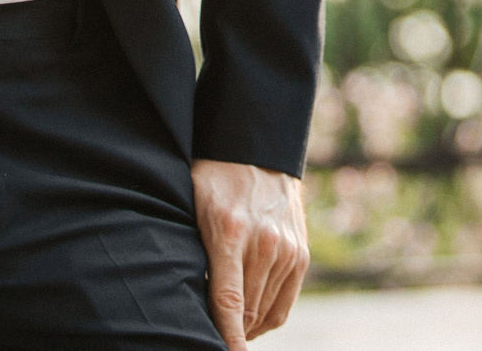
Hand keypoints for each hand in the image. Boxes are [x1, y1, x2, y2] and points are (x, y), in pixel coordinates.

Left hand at [192, 159, 308, 346]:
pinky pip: (283, 306)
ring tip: (228, 324)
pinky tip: (249, 319)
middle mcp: (264, 243)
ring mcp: (286, 250)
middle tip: (207, 334)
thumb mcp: (190, 207)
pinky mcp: (300, 255)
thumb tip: (181, 296)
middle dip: (229, 330)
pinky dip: (266, 319)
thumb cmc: (213, 180)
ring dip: (246, 327)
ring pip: (264, 313)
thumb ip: (192, 250)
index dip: (228, 338)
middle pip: (246, 313)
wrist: (256, 150)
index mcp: (230, 232)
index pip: (229, 302)